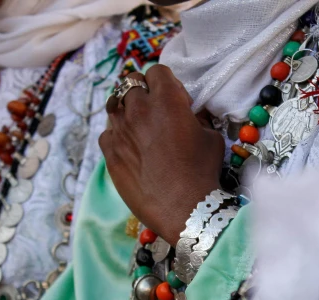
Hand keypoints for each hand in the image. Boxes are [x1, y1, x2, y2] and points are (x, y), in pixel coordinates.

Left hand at [101, 65, 225, 245]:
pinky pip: (107, 132)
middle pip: (131, 83)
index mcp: (166, 99)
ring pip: (115, 105)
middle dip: (143, 92)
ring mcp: (120, 130)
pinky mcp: (109, 152)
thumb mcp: (212, 137)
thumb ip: (197, 118)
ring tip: (139, 128)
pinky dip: (116, 135)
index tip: (174, 99)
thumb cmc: (202, 172)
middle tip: (155, 111)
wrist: (183, 208)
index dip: (166, 83)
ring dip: (127, 111)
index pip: (156, 71)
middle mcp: (138, 109)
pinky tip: (129, 147)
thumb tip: (190, 114)